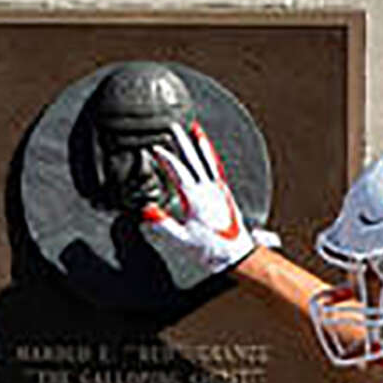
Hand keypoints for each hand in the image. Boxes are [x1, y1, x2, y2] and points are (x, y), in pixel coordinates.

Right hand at [140, 122, 258, 275]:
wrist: (236, 255)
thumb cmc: (210, 249)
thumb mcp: (181, 238)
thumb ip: (163, 223)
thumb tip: (146, 211)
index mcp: (195, 198)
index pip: (177, 171)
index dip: (165, 157)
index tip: (155, 148)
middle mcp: (208, 190)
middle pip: (193, 160)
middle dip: (182, 141)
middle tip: (174, 127)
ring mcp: (219, 190)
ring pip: (208, 161)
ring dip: (201, 144)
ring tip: (196, 130)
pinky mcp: (226, 194)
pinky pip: (218, 169)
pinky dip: (212, 157)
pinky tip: (210, 153)